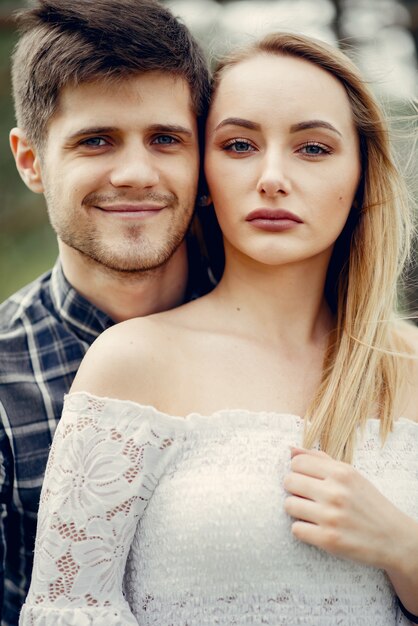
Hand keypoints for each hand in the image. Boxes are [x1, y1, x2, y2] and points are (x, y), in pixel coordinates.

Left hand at [283, 446, 411, 569]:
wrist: (394, 538)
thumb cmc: (368, 503)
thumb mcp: (351, 475)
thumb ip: (320, 460)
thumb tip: (290, 449)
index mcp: (341, 472)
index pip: (297, 462)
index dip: (298, 471)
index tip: (306, 479)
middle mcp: (335, 492)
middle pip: (289, 482)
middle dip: (295, 489)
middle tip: (308, 497)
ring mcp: (331, 516)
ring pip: (289, 505)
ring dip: (297, 510)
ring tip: (312, 512)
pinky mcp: (328, 540)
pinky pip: (296, 529)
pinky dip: (303, 529)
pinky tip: (316, 528)